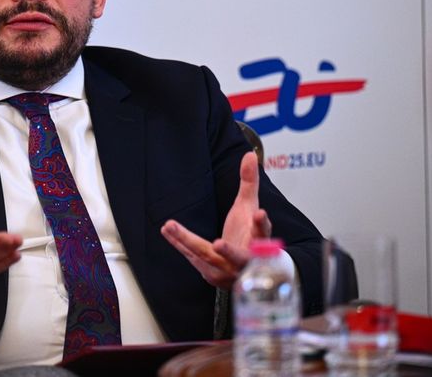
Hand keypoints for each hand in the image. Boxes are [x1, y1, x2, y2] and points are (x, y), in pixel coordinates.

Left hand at [160, 152, 270, 288]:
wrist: (249, 271)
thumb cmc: (250, 236)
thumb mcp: (249, 207)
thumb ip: (249, 182)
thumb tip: (250, 155)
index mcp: (259, 242)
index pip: (264, 232)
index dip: (261, 223)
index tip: (259, 213)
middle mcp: (246, 260)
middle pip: (238, 255)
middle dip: (229, 251)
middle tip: (219, 243)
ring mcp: (229, 271)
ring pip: (208, 256)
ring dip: (188, 242)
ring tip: (171, 226)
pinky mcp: (212, 275)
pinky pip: (193, 256)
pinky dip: (179, 243)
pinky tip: (168, 230)